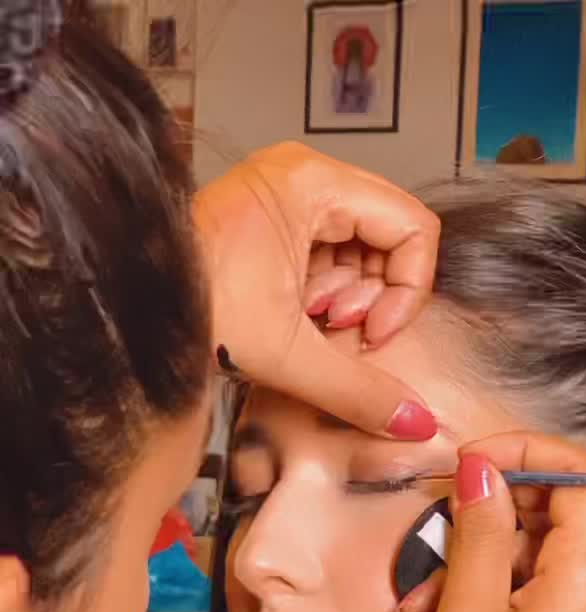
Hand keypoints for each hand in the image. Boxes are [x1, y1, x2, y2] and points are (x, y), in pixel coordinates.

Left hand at [194, 142, 439, 437]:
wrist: (129, 309)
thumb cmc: (190, 309)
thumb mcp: (287, 356)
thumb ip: (360, 391)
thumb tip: (416, 422)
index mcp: (312, 181)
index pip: (413, 227)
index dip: (407, 290)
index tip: (373, 335)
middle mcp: (303, 175)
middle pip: (389, 238)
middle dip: (372, 298)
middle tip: (332, 328)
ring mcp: (287, 195)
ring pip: (361, 252)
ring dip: (346, 302)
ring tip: (304, 322)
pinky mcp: (273, 221)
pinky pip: (329, 257)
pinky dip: (323, 297)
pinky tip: (292, 318)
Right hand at [406, 433, 585, 611]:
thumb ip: (477, 531)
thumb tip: (482, 468)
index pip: (578, 474)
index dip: (521, 455)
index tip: (469, 466)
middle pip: (568, 510)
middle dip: (497, 514)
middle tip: (438, 535)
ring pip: (556, 552)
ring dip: (490, 560)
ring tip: (425, 598)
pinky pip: (561, 590)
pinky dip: (511, 591)